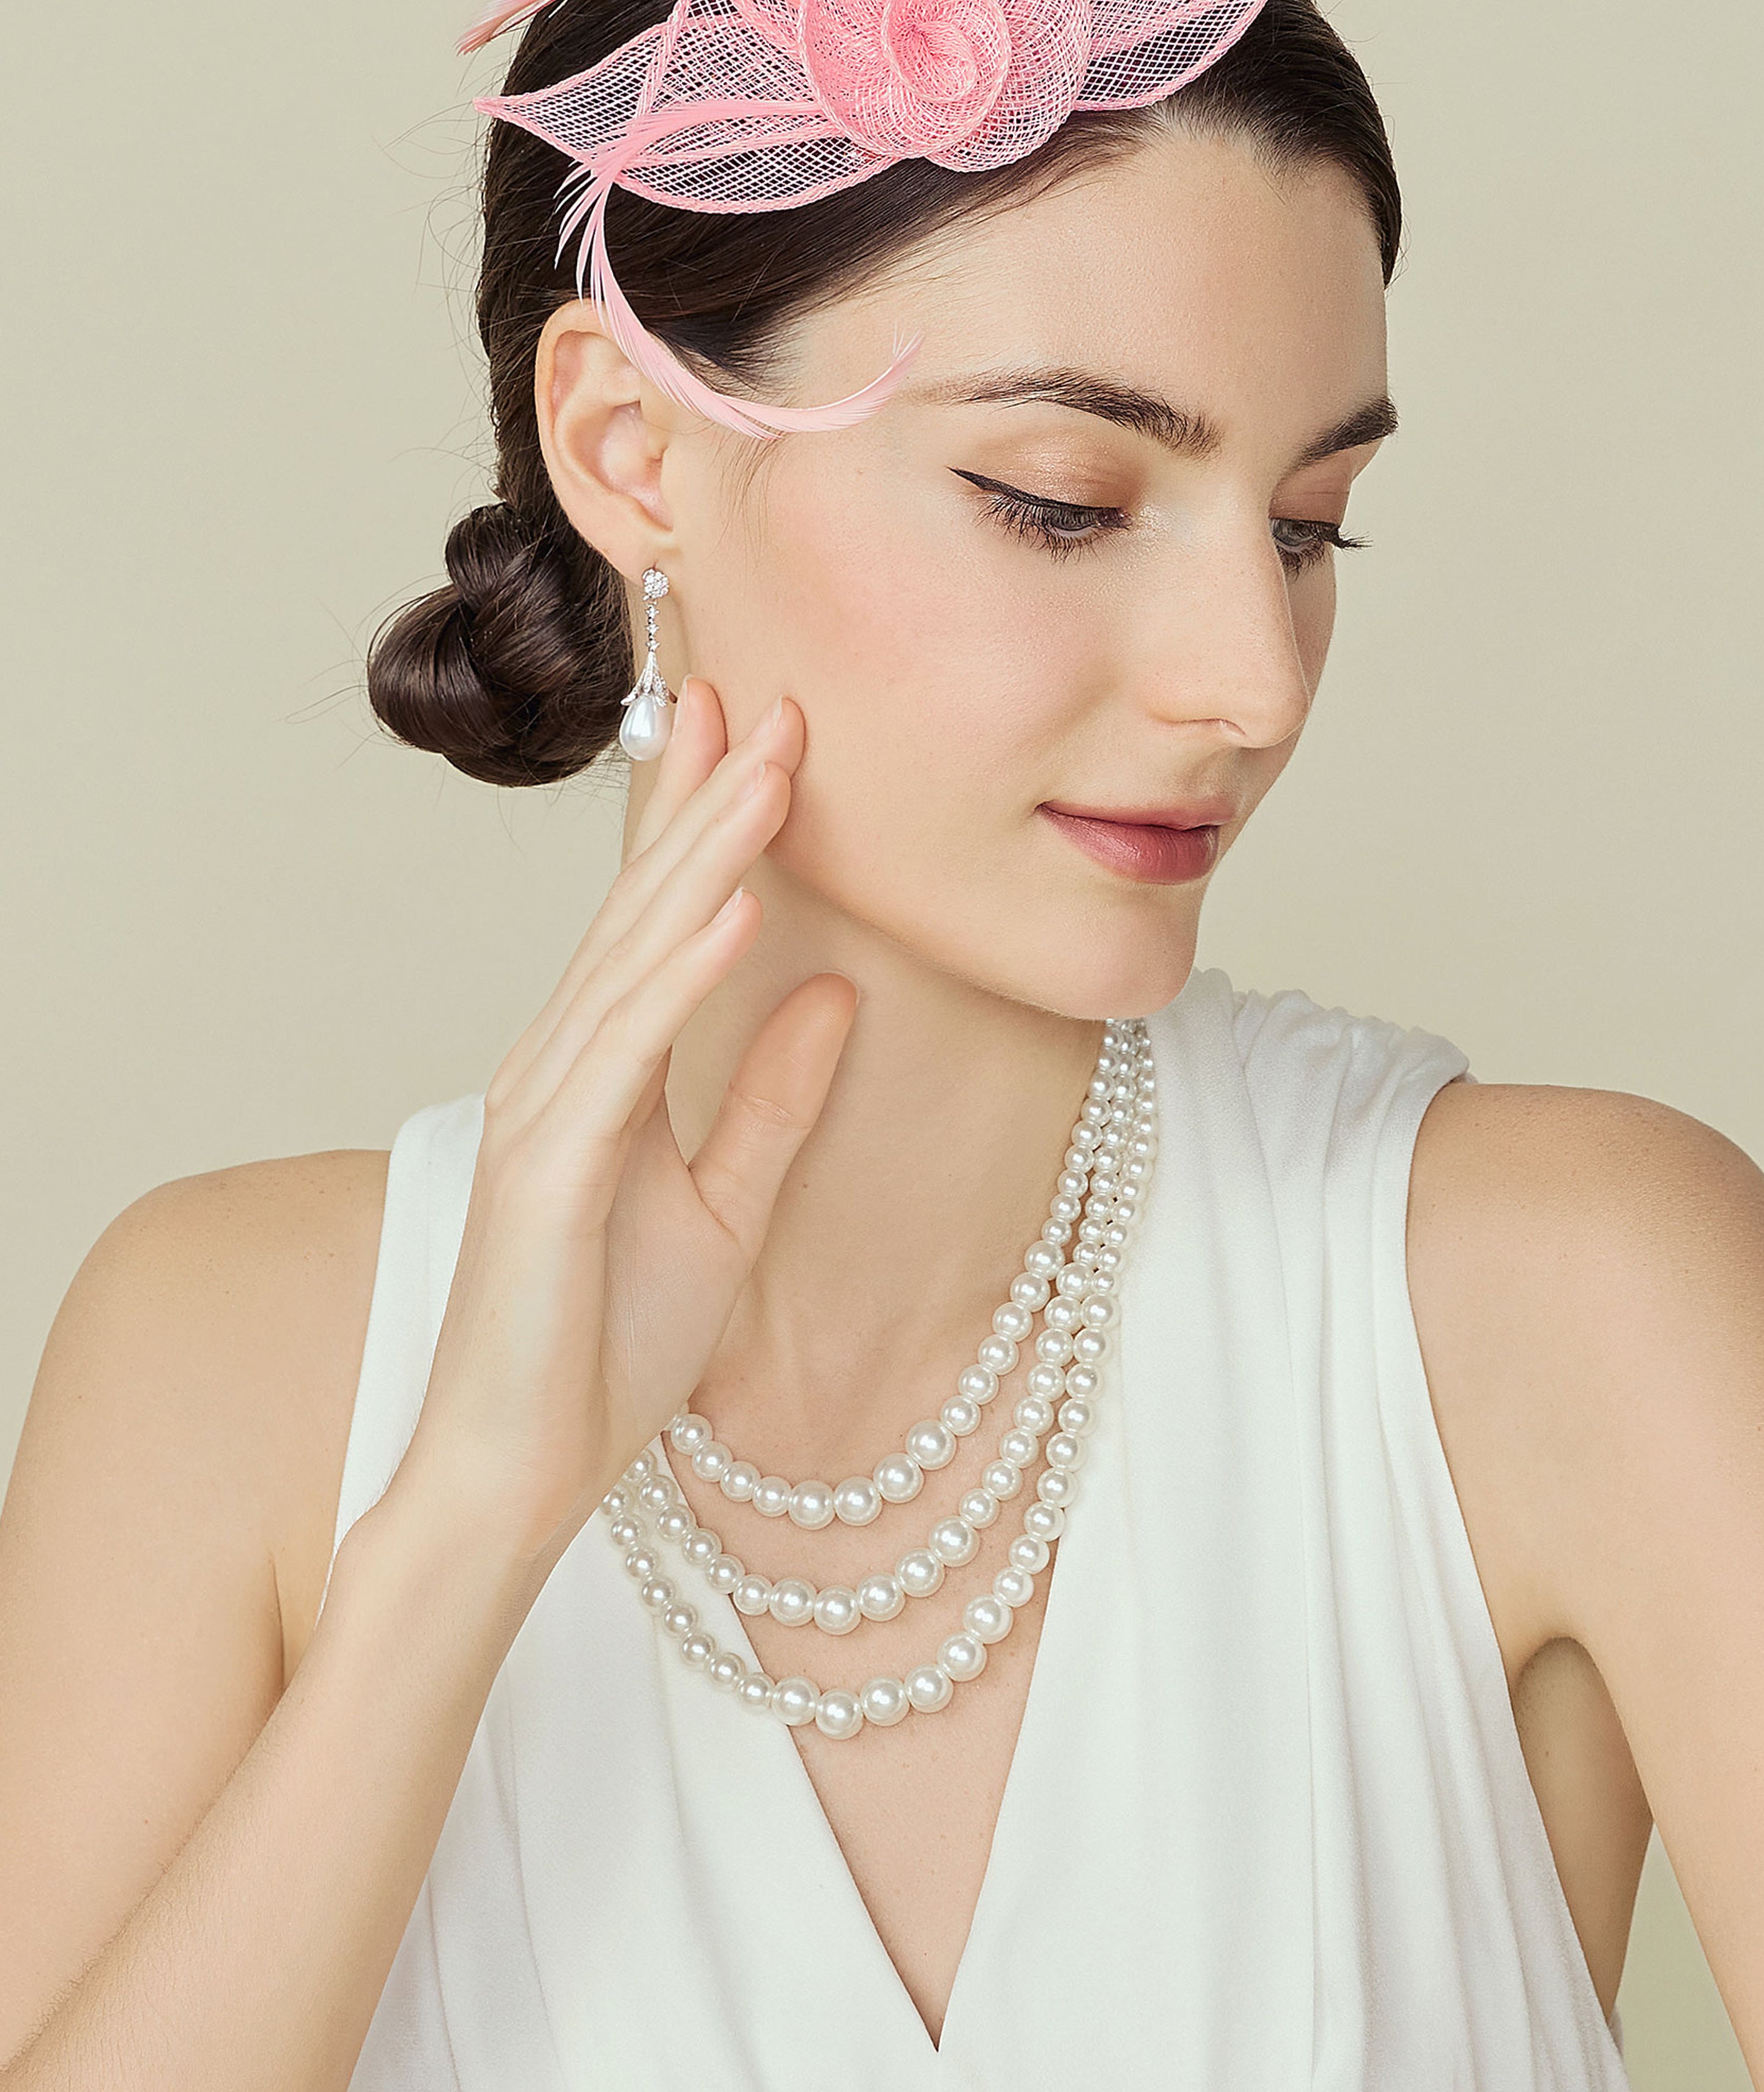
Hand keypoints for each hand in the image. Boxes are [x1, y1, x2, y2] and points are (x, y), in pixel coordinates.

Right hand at [389, 681, 853, 1575]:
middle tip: (772, 696)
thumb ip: (772, 1102)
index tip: (762, 730)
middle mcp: (558, 1066)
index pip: (659, 920)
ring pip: (633, 955)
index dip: (706, 822)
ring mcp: (542, 1109)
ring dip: (705, 855)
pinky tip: (731, 907)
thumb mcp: (725, 1209)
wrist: (516, 1474)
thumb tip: (840, 994)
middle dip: (711, 800)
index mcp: (598, 1071)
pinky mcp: (544, 1167)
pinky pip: (625, 1051)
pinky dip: (679, 973)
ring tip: (771, 766)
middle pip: (643, 908)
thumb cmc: (602, 1350)